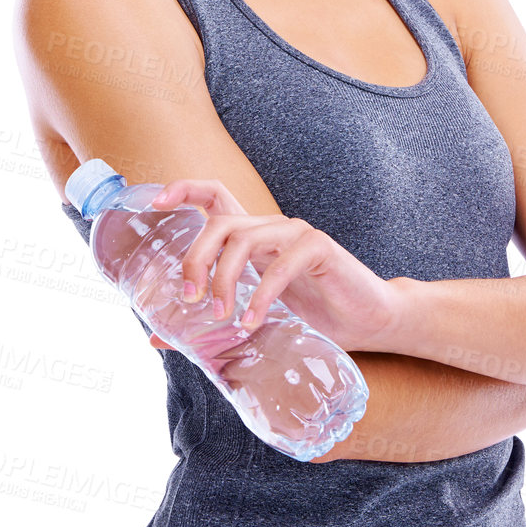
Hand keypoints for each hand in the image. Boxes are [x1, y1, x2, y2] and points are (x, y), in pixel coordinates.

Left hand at [144, 178, 402, 352]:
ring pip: (244, 239)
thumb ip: (208, 320)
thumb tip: (155, 336)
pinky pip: (281, 264)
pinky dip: (261, 294)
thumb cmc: (311, 315)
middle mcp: (270, 226)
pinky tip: (252, 321)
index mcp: (251, 234)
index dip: (183, 189)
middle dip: (195, 258)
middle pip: (219, 222)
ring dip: (224, 280)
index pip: (213, 194)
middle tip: (188, 299)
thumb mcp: (252, 317)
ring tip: (222, 317)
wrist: (370, 321)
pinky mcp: (320, 249)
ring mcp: (295, 234)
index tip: (156, 201)